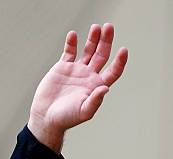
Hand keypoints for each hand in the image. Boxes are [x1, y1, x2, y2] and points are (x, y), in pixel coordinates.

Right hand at [27, 23, 127, 151]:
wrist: (47, 116)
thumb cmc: (67, 118)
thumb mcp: (84, 111)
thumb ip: (95, 100)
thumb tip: (105, 88)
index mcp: (97, 87)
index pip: (113, 71)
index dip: (119, 61)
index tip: (124, 50)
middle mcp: (89, 77)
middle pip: (102, 55)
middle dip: (106, 42)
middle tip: (109, 27)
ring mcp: (77, 71)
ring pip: (88, 50)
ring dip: (92, 39)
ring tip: (96, 27)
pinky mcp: (63, 67)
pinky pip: (69, 52)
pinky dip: (71, 43)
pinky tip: (73, 35)